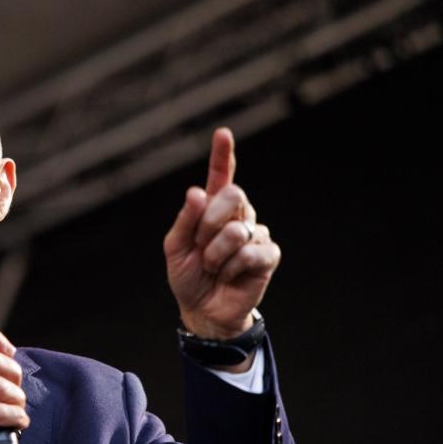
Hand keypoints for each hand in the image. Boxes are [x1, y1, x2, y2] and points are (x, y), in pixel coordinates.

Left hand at [163, 128, 280, 341]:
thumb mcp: (175, 248)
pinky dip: (232, 268)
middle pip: (233, 194)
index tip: (222, 133)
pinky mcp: (268, 255)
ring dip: (216, 254)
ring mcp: (255, 233)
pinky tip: (231, 276)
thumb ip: (184, 220)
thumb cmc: (188, 276)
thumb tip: (197, 192)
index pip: (220, 176)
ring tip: (214, 267)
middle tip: (200, 246)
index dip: (223, 155)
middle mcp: (237, 215)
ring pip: (237, 230)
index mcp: (212, 209)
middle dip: (209, 222)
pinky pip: (251, 253)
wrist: (203, 309)